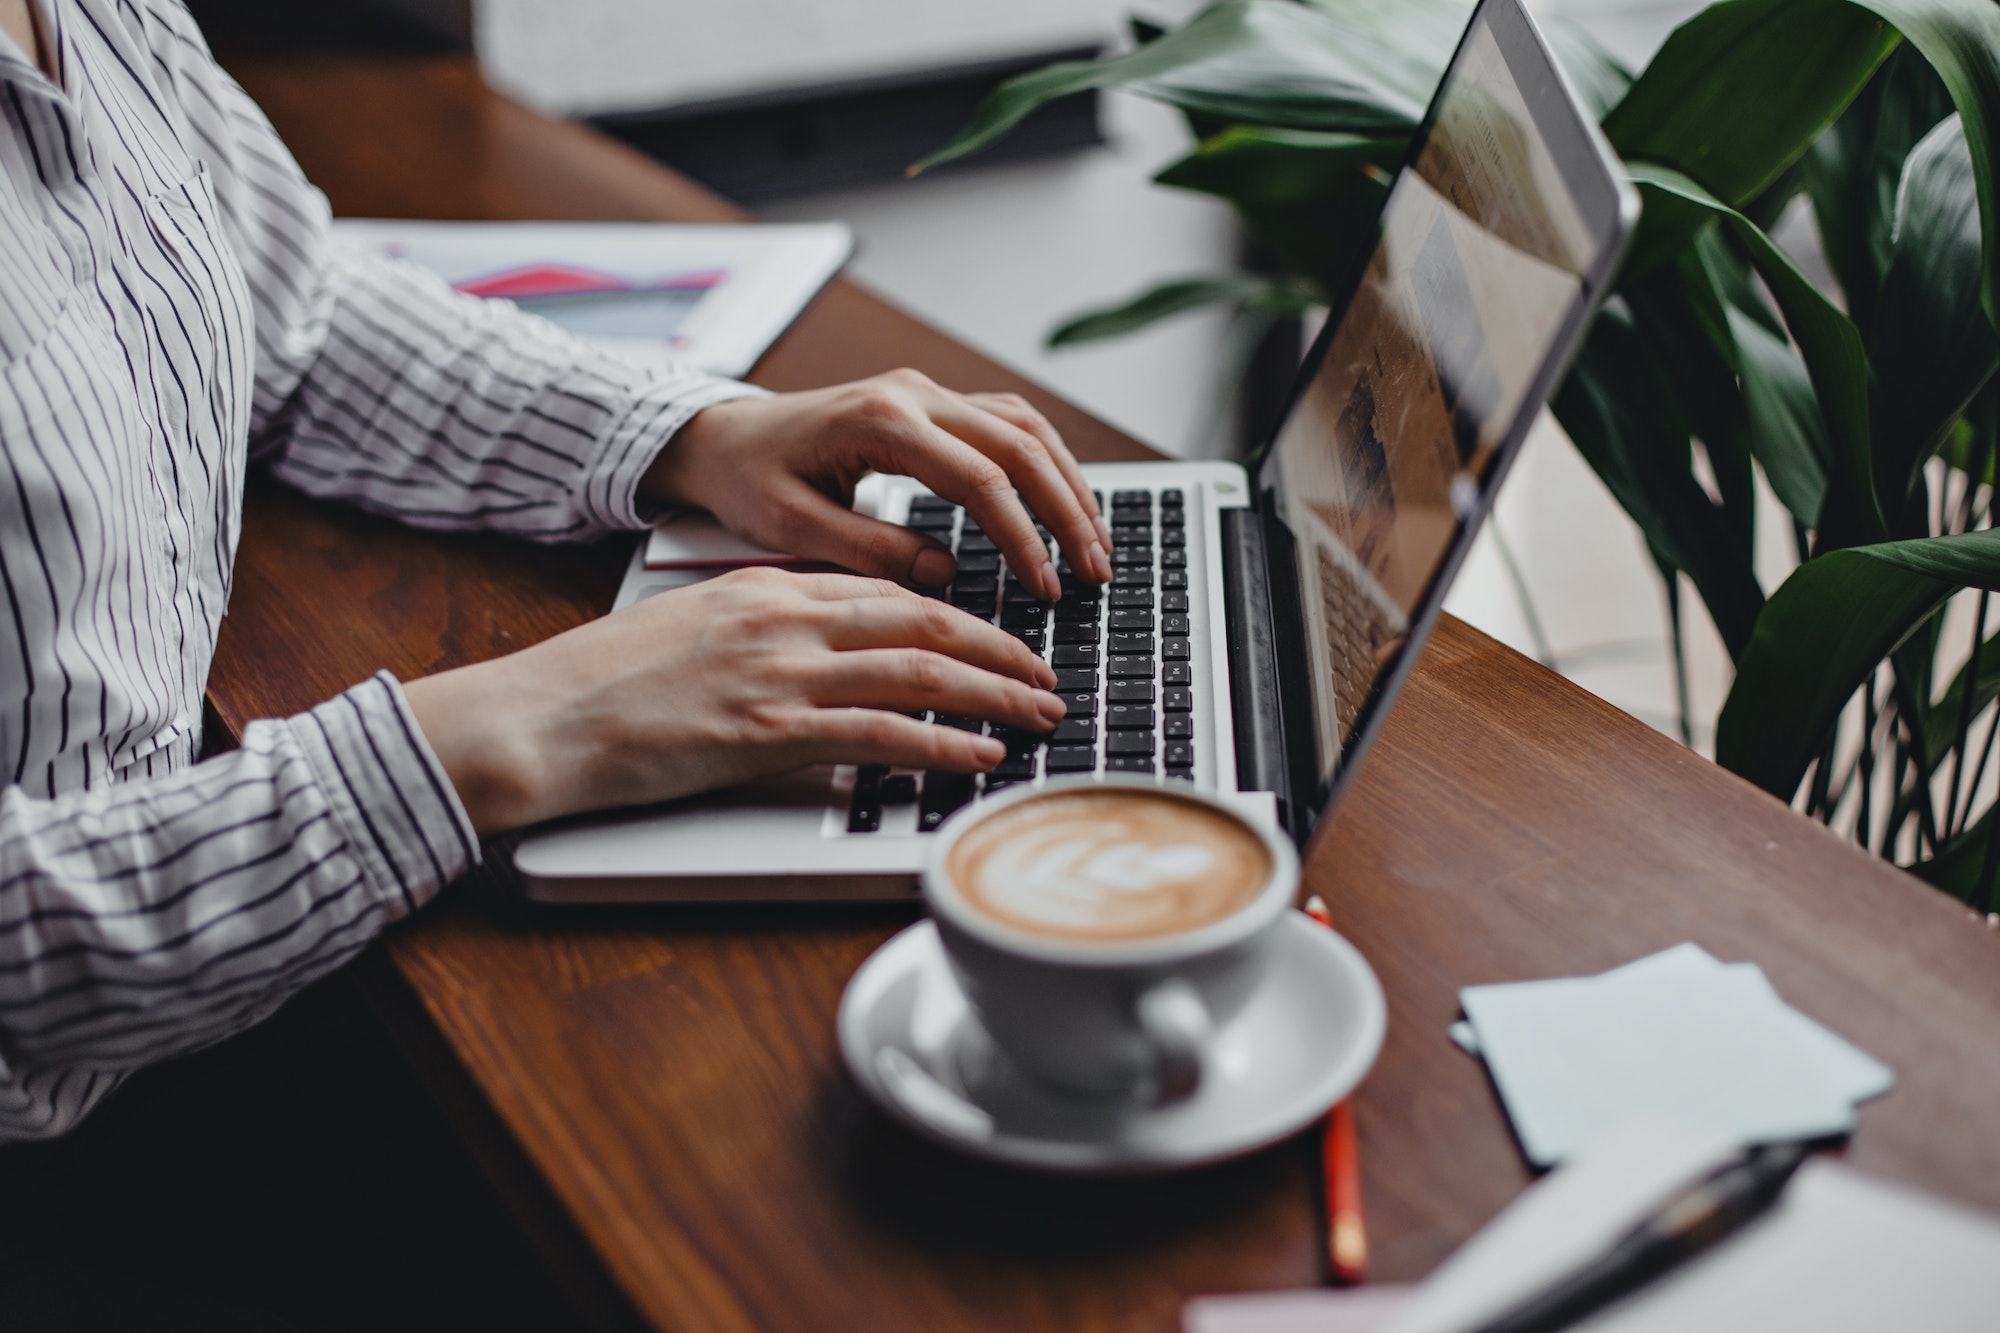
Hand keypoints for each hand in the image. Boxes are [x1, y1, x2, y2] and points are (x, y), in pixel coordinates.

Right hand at [404, 569, 1064, 836]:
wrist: (539, 716)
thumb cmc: (604, 682)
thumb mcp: (696, 628)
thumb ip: (765, 630)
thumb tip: (823, 653)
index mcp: (768, 588)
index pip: (890, 592)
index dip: (959, 617)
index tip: (999, 641)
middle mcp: (784, 619)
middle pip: (923, 623)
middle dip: (999, 651)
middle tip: (1046, 677)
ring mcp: (778, 673)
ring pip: (917, 671)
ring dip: (993, 695)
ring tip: (1039, 715)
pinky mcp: (766, 732)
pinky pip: (878, 733)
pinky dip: (941, 744)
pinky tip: (980, 757)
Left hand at [643, 370, 1115, 598]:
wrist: (719, 436)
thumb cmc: (748, 479)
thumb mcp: (792, 526)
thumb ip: (871, 551)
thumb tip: (945, 575)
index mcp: (882, 419)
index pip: (980, 477)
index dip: (1023, 536)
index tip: (1045, 587)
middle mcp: (913, 394)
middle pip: (1022, 444)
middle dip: (1067, 511)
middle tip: (1095, 570)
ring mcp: (926, 393)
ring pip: (1026, 426)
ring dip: (1068, 483)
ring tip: (1095, 543)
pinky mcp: (930, 403)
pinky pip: (1007, 423)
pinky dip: (1045, 463)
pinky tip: (1063, 504)